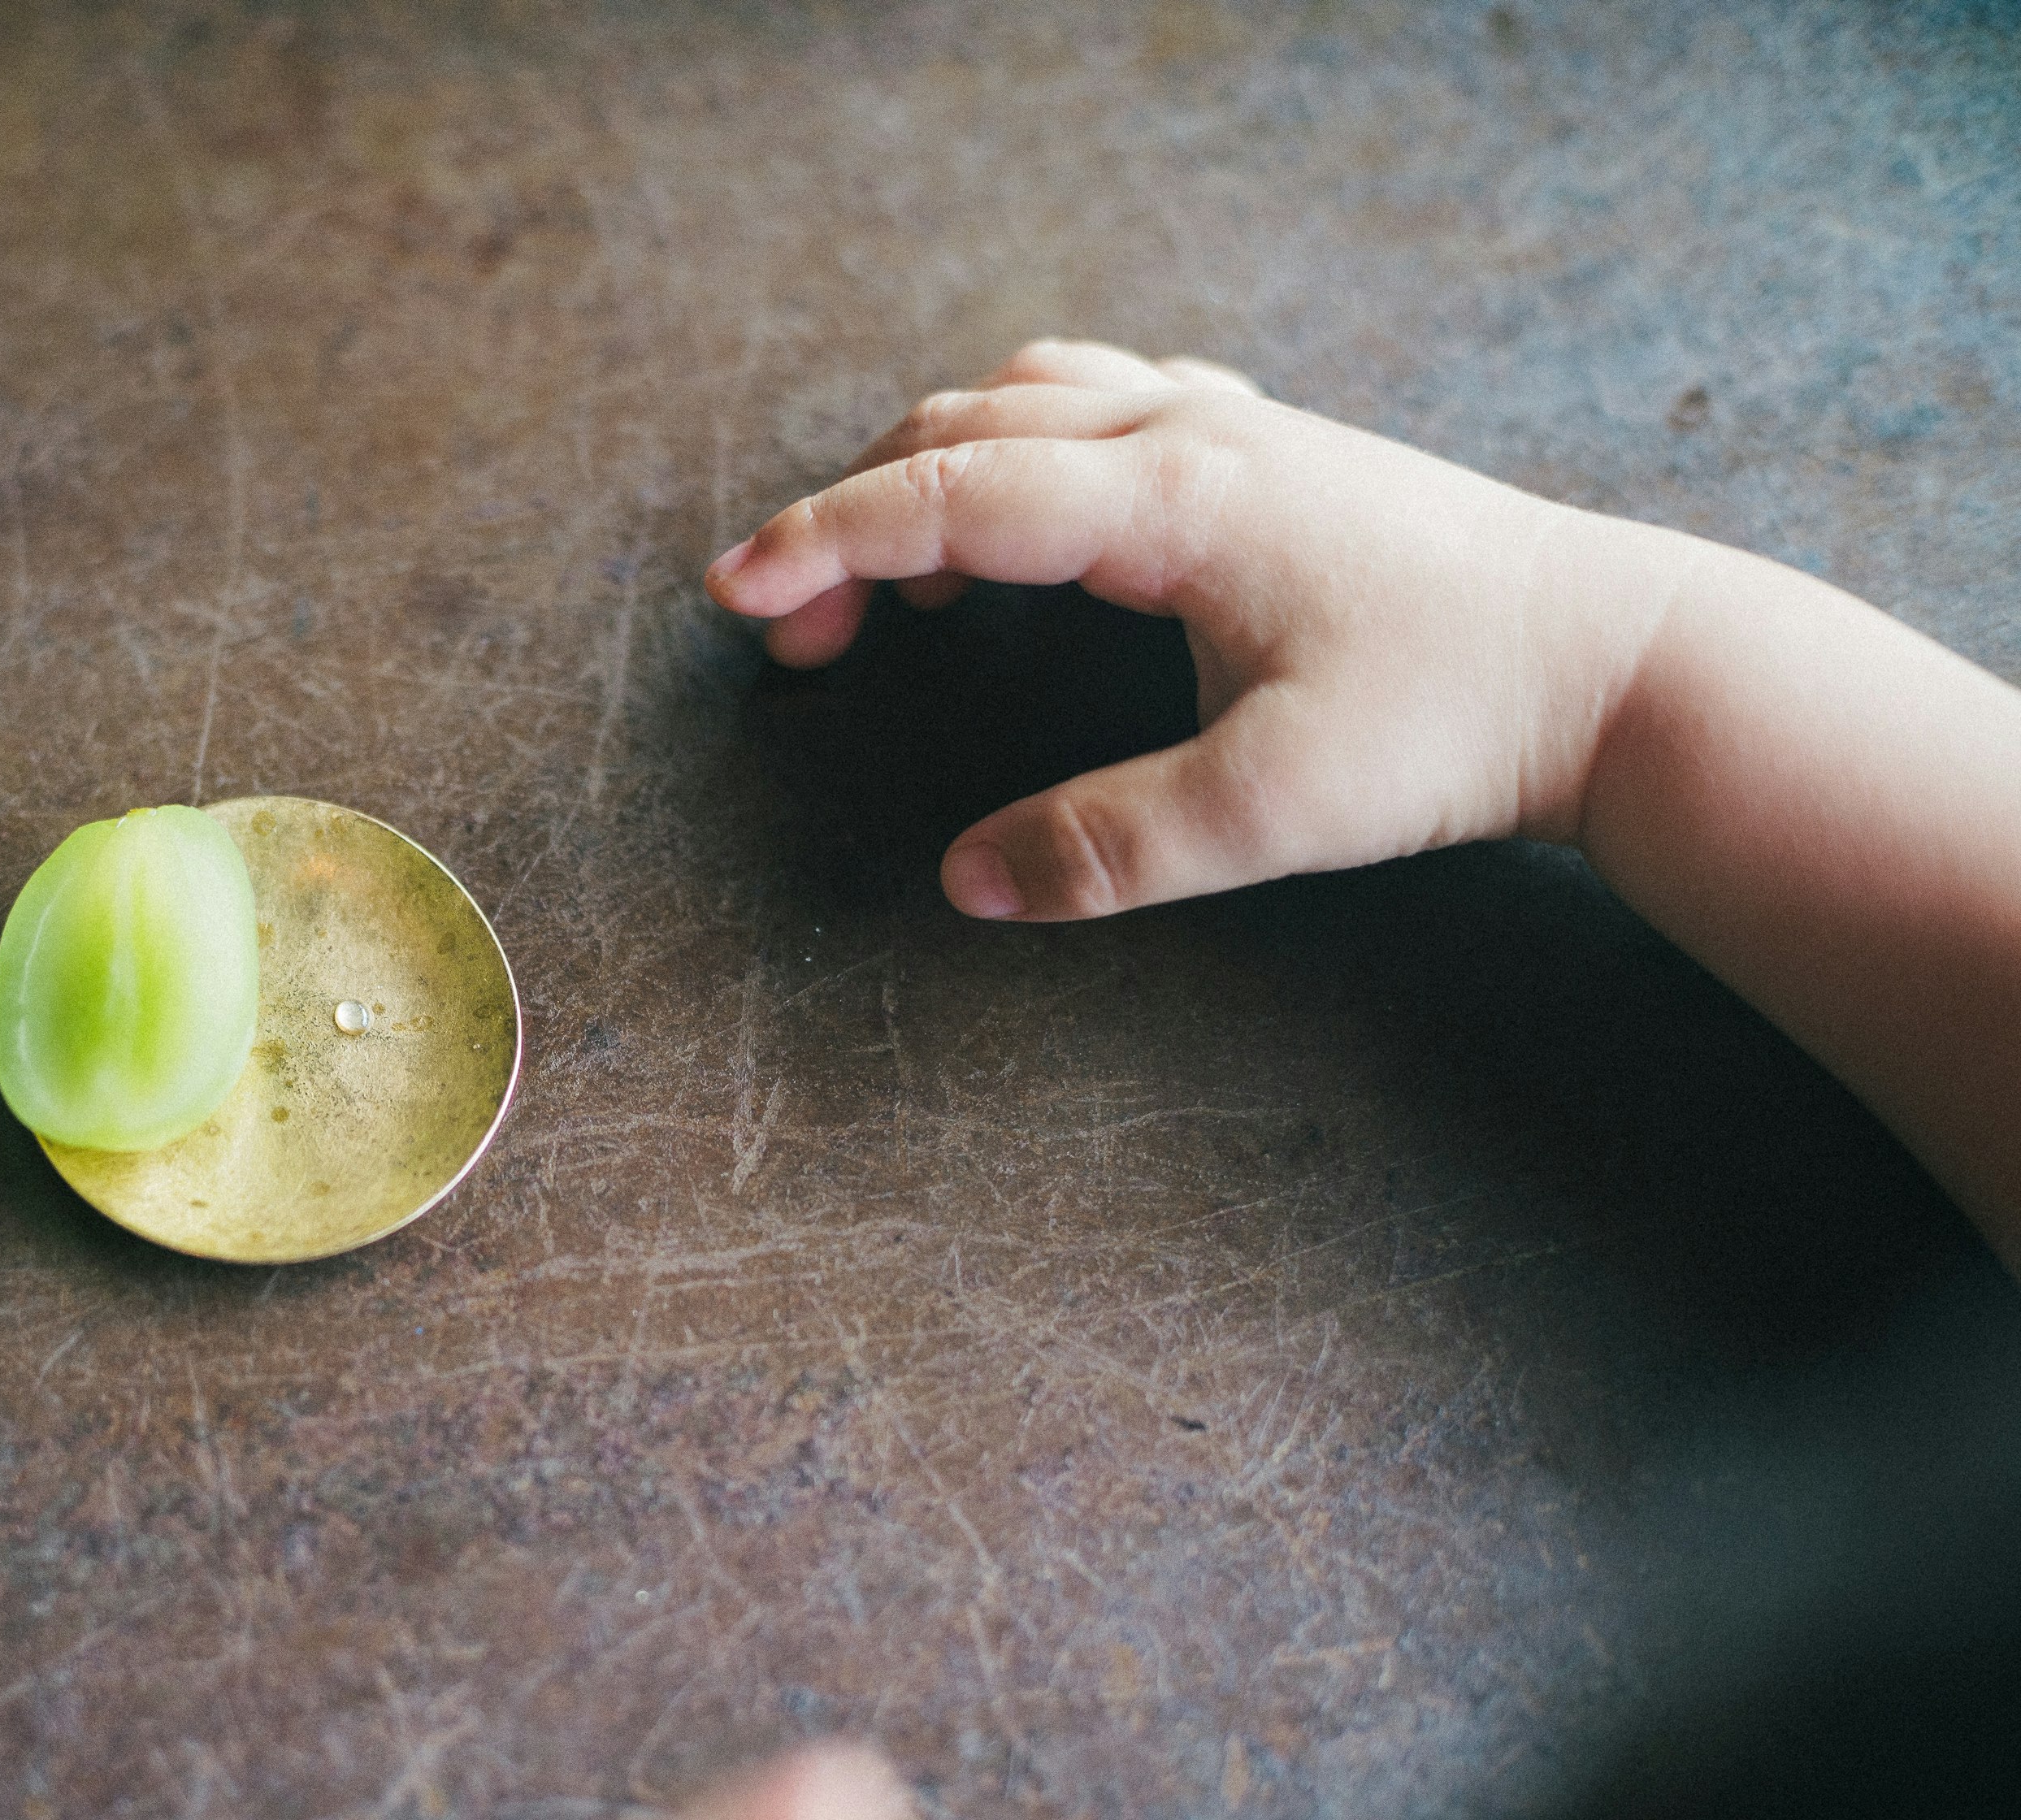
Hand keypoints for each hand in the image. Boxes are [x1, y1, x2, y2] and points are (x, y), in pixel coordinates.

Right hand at [704, 337, 1689, 922]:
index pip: (949, 496)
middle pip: (964, 432)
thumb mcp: (1272, 809)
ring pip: (1028, 404)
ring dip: (931, 477)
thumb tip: (963, 884)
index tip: (734, 596)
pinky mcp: (1269, 451)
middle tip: (794, 638)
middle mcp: (1192, 432)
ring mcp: (1235, 426)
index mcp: (1174, 498)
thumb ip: (1106, 848)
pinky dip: (1017, 455)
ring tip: (895, 590)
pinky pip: (1100, 408)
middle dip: (852, 523)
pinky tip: (1026, 531)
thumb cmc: (1456, 721)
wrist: (1617, 659)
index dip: (822, 544)